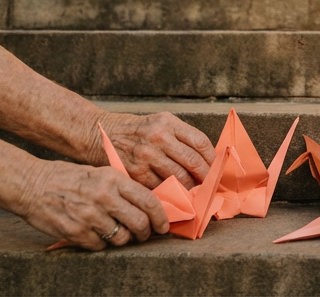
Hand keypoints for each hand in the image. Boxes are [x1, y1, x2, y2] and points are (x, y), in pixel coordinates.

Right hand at [15, 159, 168, 250]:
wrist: (32, 184)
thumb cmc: (69, 178)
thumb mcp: (100, 172)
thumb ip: (123, 187)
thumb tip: (149, 204)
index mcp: (113, 179)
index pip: (148, 200)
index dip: (161, 216)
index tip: (164, 224)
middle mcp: (104, 197)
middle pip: (139, 223)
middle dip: (146, 232)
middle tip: (145, 234)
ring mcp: (89, 216)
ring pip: (121, 238)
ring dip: (124, 239)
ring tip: (120, 233)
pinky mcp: (75, 232)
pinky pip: (100, 246)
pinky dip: (102, 243)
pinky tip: (97, 233)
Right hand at [97, 112, 214, 188]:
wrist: (102, 135)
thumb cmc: (137, 131)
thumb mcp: (161, 122)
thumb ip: (182, 137)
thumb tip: (206, 159)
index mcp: (168, 123)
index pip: (200, 143)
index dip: (212, 159)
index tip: (216, 169)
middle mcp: (158, 137)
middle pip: (193, 162)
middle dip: (205, 177)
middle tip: (210, 186)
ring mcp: (146, 156)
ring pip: (179, 178)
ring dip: (190, 188)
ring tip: (196, 192)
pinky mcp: (135, 173)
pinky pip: (160, 187)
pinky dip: (170, 193)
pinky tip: (175, 196)